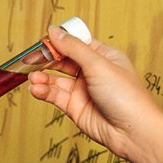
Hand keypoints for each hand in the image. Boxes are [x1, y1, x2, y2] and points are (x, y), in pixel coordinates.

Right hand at [25, 25, 162, 162]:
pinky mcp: (75, 107)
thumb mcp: (98, 65)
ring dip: (43, 78)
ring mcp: (83, 90)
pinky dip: (44, 92)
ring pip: (56, 80)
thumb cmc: (126, 96)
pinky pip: (55, 96)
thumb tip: (55, 31)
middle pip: (63, 61)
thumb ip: (74, 48)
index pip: (76, 43)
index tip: (43, 41)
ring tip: (33, 78)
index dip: (59, 42)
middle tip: (30, 60)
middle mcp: (92, 72)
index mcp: (103, 57)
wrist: (132, 131)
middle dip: (46, 60)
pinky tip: (36, 89)